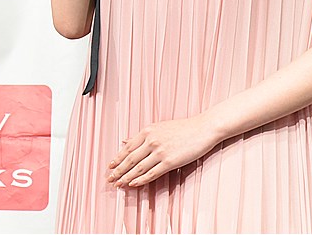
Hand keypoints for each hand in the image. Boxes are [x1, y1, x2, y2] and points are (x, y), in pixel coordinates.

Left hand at [106, 115, 220, 188]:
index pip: (127, 148)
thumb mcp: (159, 127)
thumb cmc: (182, 128)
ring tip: (118, 184)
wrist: (202, 129)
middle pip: (130, 159)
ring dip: (127, 177)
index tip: (109, 167)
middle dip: (118, 170)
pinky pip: (152, 173)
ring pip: (138, 168)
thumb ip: (142, 136)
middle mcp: (151, 141)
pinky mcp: (170, 161)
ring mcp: (160, 151)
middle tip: (110, 179)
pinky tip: (134, 184)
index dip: (117, 159)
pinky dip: (141, 180)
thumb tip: (124, 140)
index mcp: (147, 131)